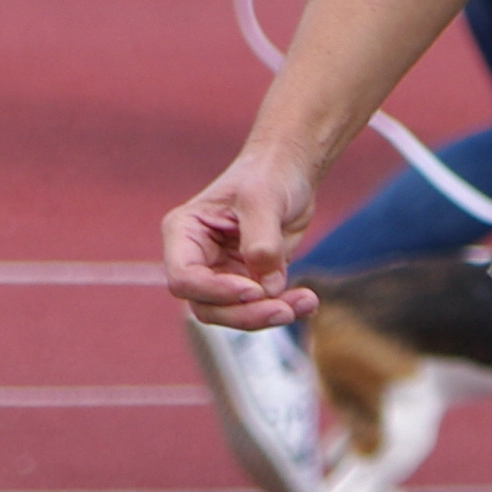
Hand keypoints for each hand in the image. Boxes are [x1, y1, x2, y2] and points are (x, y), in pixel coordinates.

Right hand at [162, 146, 323, 327]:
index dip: (216, 292)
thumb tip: (267, 286)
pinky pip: (262, 309)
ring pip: (235, 315)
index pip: (184, 279)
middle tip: (284, 310)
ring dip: (270, 315)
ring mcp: (222, 275)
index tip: (253, 288)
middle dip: (246, 314)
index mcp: (184, 233)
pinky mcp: (250, 284)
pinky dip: (286, 309)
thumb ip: (261, 241)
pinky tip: (308, 302)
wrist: (289, 177)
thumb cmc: (267, 177)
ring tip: (306, 301)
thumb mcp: (262, 200)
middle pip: (208, 307)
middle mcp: (198, 259)